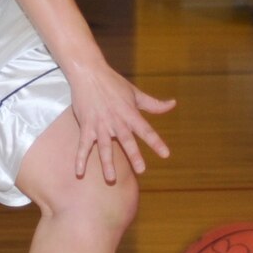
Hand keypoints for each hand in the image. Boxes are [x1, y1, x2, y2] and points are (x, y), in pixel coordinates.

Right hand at [66, 61, 173, 185]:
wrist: (88, 73)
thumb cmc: (113, 83)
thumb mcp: (135, 93)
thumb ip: (153, 104)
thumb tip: (173, 104)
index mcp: (130, 113)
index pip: (146, 130)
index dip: (156, 142)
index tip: (165, 154)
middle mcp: (116, 121)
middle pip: (126, 140)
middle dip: (134, 155)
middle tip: (141, 170)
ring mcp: (100, 125)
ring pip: (104, 147)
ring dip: (107, 163)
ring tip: (111, 179)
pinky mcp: (86, 126)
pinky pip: (83, 145)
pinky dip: (80, 159)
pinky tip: (79, 172)